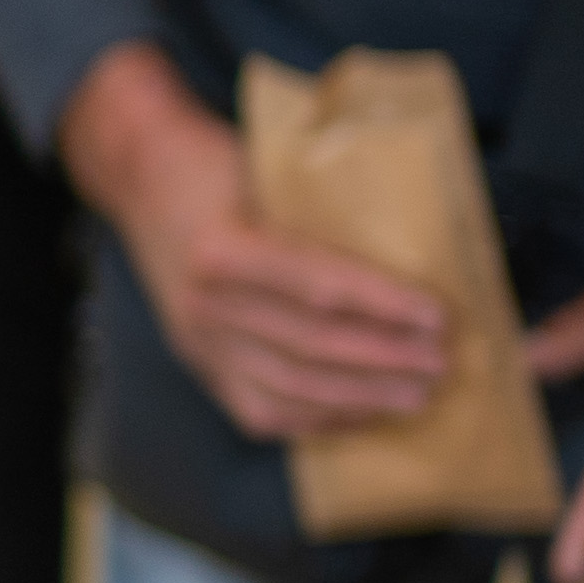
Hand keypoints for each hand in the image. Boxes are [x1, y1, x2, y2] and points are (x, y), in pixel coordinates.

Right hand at [59, 41, 449, 436]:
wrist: (141, 178)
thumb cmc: (216, 164)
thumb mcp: (268, 167)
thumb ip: (323, 207)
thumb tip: (418, 241)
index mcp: (221, 249)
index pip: (317, 287)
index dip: (383, 306)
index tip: (438, 316)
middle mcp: (204, 304)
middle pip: (309, 346)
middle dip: (385, 360)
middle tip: (442, 363)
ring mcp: (197, 342)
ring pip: (289, 388)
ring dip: (360, 398)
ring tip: (416, 397)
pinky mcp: (199, 363)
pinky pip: (260, 410)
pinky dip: (316, 418)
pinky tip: (360, 414)